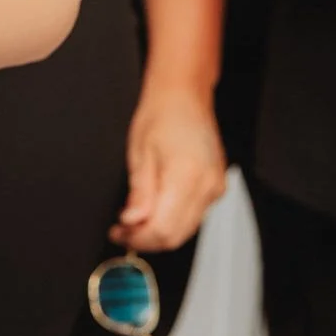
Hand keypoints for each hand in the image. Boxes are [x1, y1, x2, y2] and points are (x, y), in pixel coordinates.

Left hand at [109, 83, 225, 251]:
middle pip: (177, 235)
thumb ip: (139, 193)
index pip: (163, 228)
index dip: (138, 237)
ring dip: (159, 231)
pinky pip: (194, 215)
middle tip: (122, 231)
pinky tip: (153, 211)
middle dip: (146, 238)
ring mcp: (215, 188)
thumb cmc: (160, 115)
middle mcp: (208, 186)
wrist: (184, 96)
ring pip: (186, 229)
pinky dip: (172, 219)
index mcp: (186, 177)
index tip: (119, 233)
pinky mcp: (216, 187)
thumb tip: (132, 221)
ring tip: (133, 222)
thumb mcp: (139, 154)